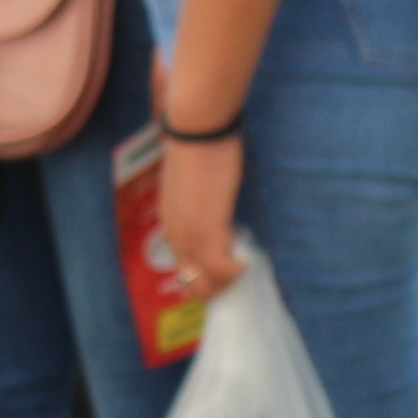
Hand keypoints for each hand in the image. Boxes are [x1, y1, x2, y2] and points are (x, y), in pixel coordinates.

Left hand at [150, 120, 243, 299]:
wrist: (196, 131)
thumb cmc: (199, 148)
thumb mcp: (194, 185)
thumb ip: (198, 204)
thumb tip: (213, 209)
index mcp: (170, 224)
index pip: (183, 268)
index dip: (204, 276)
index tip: (225, 272)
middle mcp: (175, 235)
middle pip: (192, 282)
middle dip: (216, 286)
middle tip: (239, 275)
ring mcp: (189, 236)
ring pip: (206, 282)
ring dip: (227, 282)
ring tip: (244, 269)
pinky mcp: (208, 230)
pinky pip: (221, 269)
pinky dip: (235, 271)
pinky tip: (247, 261)